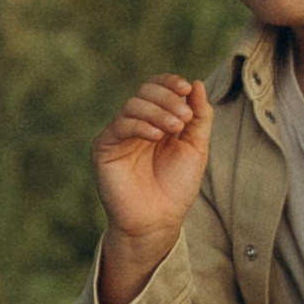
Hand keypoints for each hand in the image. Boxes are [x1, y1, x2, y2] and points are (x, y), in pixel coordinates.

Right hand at [93, 76, 211, 258]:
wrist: (158, 221)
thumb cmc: (176, 187)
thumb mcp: (196, 147)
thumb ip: (199, 117)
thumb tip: (197, 84)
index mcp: (156, 119)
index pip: (158, 88)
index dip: (170, 82)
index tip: (187, 88)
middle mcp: (134, 123)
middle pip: (145, 91)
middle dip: (167, 98)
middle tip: (184, 117)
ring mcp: (118, 134)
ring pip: (133, 105)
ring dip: (158, 111)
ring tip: (176, 128)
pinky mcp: (104, 147)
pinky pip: (120, 125)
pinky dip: (141, 125)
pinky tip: (157, 136)